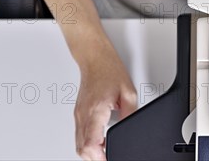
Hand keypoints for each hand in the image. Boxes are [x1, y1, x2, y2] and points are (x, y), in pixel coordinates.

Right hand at [74, 43, 137, 159]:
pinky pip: (79, 135)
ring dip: (91, 151)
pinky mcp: (78, 113)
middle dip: (96, 158)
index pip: (91, 144)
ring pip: (78, 144)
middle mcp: (84, 114)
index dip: (100, 157)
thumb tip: (130, 127)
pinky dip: (87, 143)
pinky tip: (98, 141)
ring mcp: (78, 114)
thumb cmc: (109, 69)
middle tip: (109, 156)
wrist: (95, 58)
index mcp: (96, 110)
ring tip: (105, 150)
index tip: (109, 158)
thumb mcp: (128, 91)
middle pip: (82, 149)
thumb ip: (130, 113)